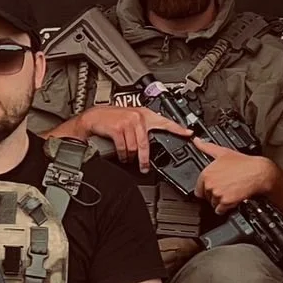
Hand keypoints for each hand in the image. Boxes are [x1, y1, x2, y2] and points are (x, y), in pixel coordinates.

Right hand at [75, 104, 189, 172]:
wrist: (94, 117)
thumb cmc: (111, 119)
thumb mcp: (130, 119)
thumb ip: (143, 127)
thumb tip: (153, 141)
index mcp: (144, 114)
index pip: (165, 122)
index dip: (178, 129)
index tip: (189, 134)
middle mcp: (138, 117)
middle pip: (146, 143)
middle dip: (145, 159)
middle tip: (145, 167)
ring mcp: (128, 122)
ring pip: (135, 148)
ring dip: (130, 156)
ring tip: (127, 158)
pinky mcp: (118, 129)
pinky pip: (124, 148)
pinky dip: (122, 155)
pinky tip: (121, 155)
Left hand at [195, 141, 271, 212]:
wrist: (259, 173)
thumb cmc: (244, 163)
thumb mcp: (224, 152)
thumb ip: (207, 147)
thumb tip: (197, 141)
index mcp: (207, 173)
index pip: (198, 189)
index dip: (206, 189)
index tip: (215, 186)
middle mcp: (210, 184)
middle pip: (206, 197)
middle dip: (214, 195)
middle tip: (225, 188)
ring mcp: (217, 194)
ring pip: (213, 204)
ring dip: (220, 201)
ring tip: (230, 192)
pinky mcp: (226, 202)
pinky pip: (220, 210)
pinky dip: (225, 208)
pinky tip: (232, 199)